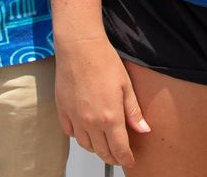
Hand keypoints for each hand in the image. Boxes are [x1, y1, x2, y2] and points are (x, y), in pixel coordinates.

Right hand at [54, 34, 149, 168]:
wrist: (79, 46)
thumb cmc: (103, 60)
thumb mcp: (125, 85)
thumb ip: (133, 111)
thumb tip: (144, 129)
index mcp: (110, 118)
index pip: (119, 150)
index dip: (126, 159)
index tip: (129, 161)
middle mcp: (91, 122)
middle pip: (102, 152)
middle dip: (112, 157)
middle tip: (118, 154)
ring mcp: (75, 118)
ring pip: (86, 145)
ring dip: (96, 147)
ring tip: (103, 142)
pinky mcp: (62, 110)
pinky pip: (70, 132)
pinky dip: (78, 135)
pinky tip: (85, 128)